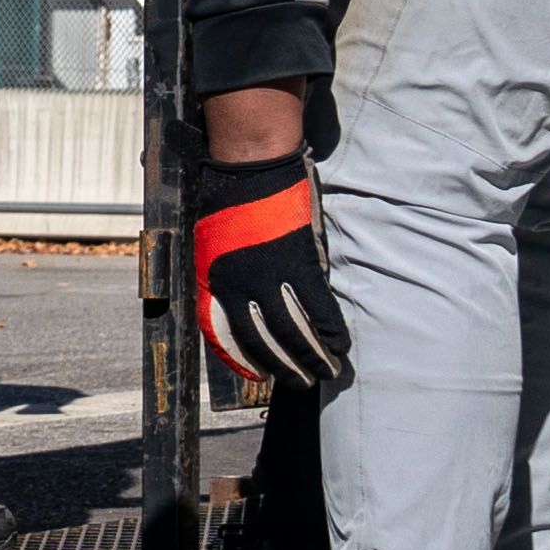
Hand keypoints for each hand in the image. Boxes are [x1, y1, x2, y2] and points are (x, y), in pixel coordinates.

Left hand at [189, 148, 353, 392]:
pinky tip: (339, 344)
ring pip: (293, 331)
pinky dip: (330, 329)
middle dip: (285, 368)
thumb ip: (221, 275)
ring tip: (327, 372)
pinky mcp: (299, 262)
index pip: (227, 334)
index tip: (259, 376)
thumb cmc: (227, 198)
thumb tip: (235, 303)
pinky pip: (318, 306)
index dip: (244, 360)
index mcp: (215, 281)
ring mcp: (270, 275)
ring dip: (312, 357)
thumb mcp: (209, 244)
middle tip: (302, 385)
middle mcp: (240, 286)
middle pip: (264, 340)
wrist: (249, 165)